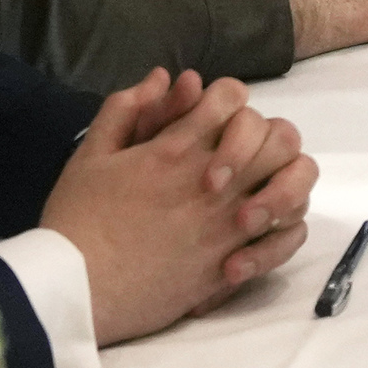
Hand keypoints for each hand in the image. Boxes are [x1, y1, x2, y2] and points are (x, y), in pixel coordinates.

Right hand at [39, 69, 317, 343]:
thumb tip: (162, 76)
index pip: (232, 97)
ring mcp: (229, 222)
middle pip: (279, 135)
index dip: (227, 99)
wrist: (71, 291)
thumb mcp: (90, 155)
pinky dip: (288, 229)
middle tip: (243, 155)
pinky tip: (266, 228)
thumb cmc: (76, 221)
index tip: (210, 119)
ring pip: (296, 182)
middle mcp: (215, 182)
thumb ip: (126, 110)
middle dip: (267, 136)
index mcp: (179, 149)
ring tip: (259, 192)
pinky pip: (289, 236)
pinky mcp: (233, 262)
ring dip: (285, 180)